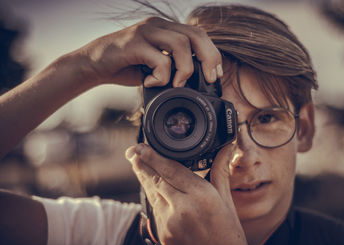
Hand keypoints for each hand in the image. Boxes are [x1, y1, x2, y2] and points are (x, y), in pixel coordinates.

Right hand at [79, 17, 222, 87]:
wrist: (93, 65)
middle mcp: (158, 25)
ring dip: (185, 69)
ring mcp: (146, 32)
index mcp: (166, 29)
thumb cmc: (126, 66)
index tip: (215, 74)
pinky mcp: (134, 44)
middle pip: (196, 34)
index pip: (198, 34)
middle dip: (209, 57)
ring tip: (177, 84)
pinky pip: (159, 58)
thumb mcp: (155, 65)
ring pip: (181, 44)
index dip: (212, 53)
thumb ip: (173, 66)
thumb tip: (195, 81)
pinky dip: (161, 76)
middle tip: (209, 78)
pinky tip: (150, 82)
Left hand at [125, 144, 258, 244]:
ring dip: (144, 178)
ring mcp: (170, 224)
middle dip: (142, 164)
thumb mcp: (226, 200)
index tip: (142, 146)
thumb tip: (226, 148)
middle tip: (132, 151)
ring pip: (152, 195)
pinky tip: (151, 188)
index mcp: (202, 196)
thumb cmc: (229, 235)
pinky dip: (152, 197)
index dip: (153, 156)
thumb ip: (220, 171)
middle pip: (156, 180)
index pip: (171, 170)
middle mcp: (183, 208)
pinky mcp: (163, 235)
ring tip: (136, 164)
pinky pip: (155, 210)